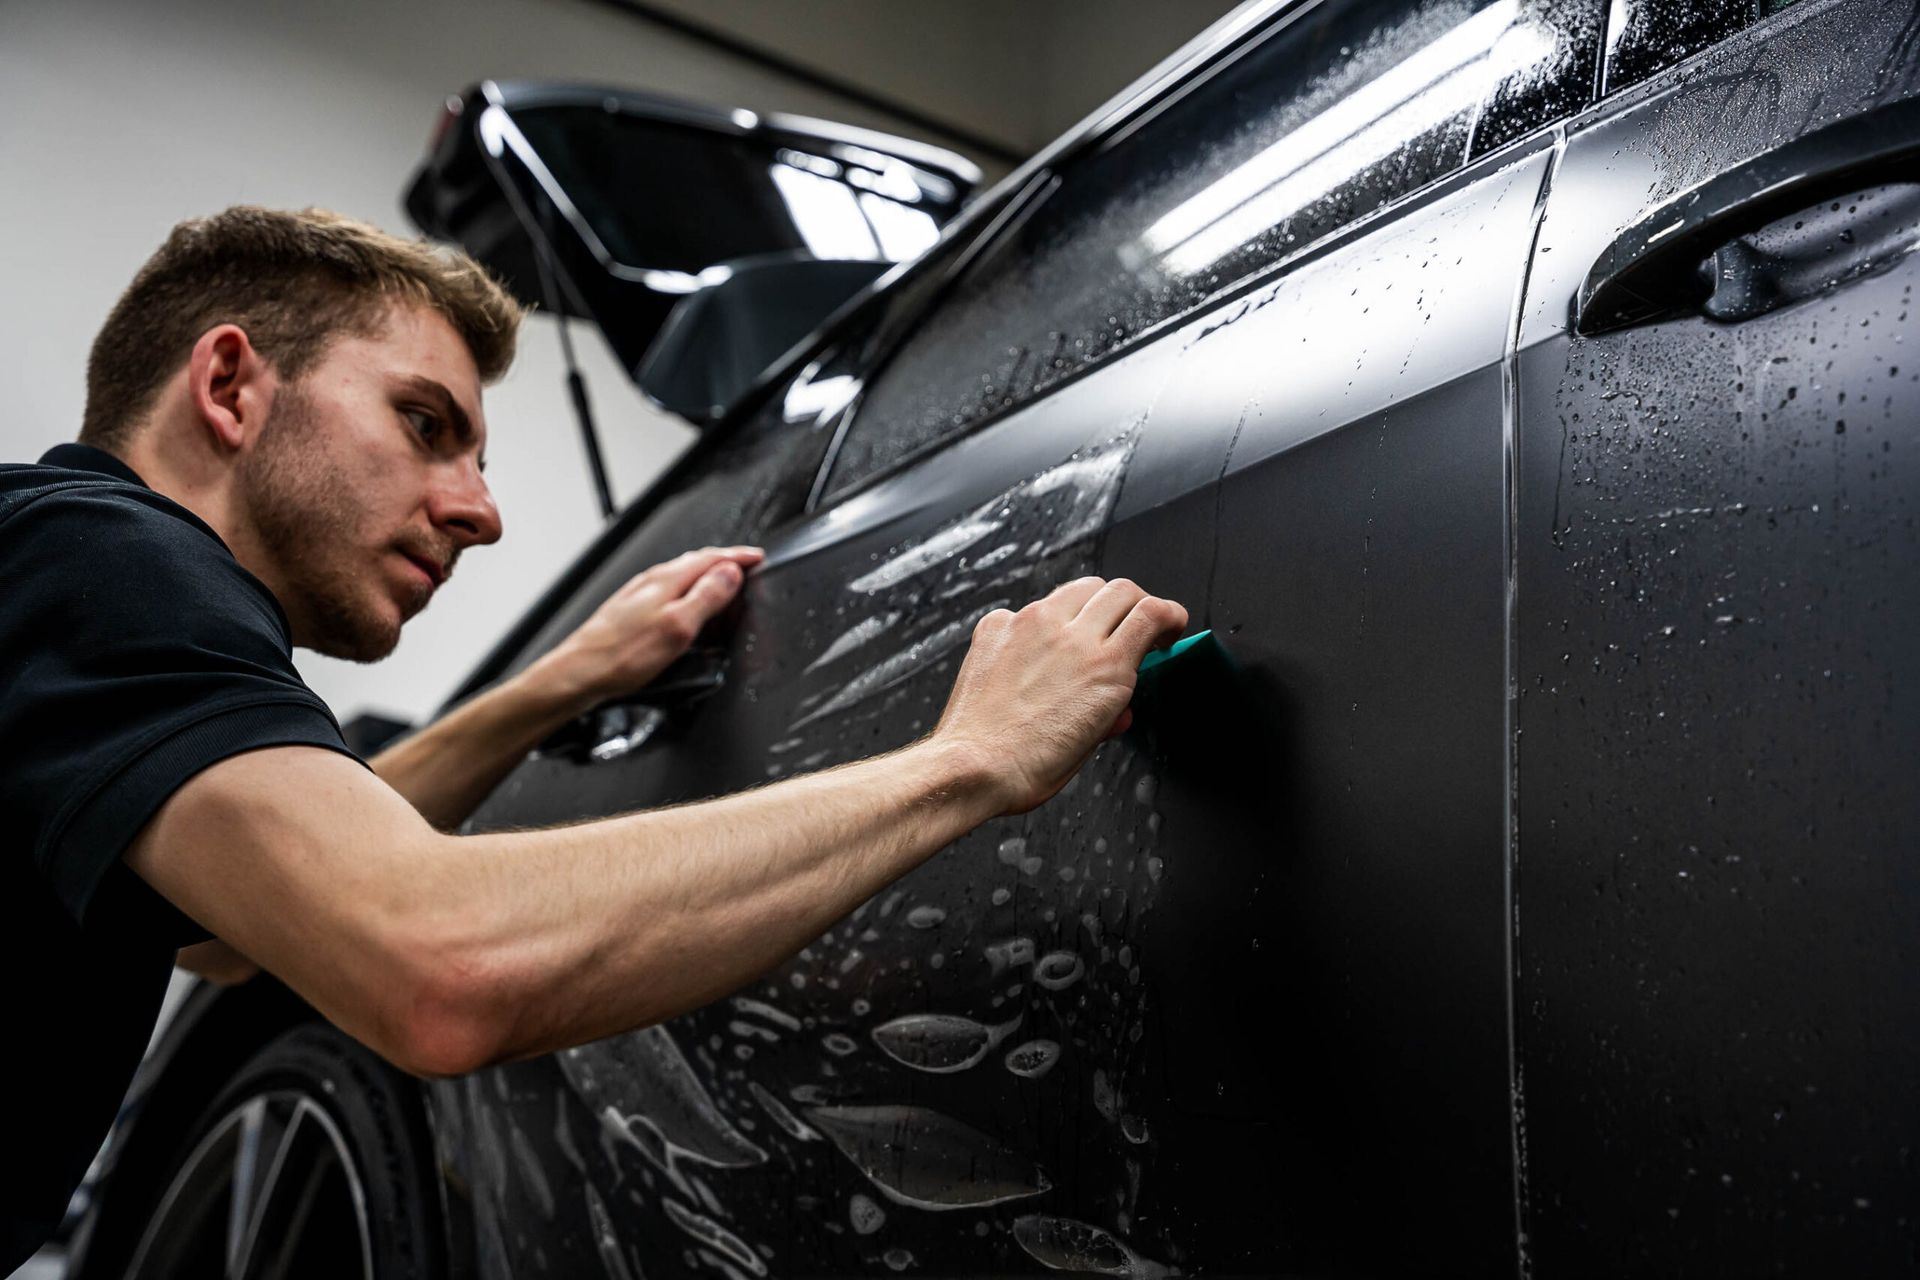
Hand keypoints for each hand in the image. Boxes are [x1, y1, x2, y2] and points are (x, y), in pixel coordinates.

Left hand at [543, 546, 762, 707]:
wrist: (576, 674)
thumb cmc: (621, 656)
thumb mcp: (677, 627)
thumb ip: (707, 597)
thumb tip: (731, 572)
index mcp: (666, 580)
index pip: (712, 558)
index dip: (739, 557)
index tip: (758, 558)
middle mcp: (651, 582)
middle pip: (696, 564)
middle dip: (725, 564)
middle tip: (747, 569)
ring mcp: (639, 596)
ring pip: (682, 578)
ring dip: (706, 579)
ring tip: (723, 587)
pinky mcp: (631, 612)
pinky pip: (669, 593)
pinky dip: (688, 595)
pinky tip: (687, 612)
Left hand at [933, 577, 1187, 814]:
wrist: (974, 766)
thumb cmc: (1029, 766)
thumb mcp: (1091, 742)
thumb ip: (1112, 711)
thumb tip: (1118, 705)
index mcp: (1106, 667)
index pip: (1152, 613)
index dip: (1169, 614)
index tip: (1169, 623)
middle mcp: (1072, 636)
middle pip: (1120, 590)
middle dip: (1135, 604)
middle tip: (1133, 624)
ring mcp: (1031, 625)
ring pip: (1077, 588)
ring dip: (1092, 603)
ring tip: (1087, 629)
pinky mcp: (997, 626)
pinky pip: (1029, 608)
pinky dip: (1041, 622)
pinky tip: (1037, 648)